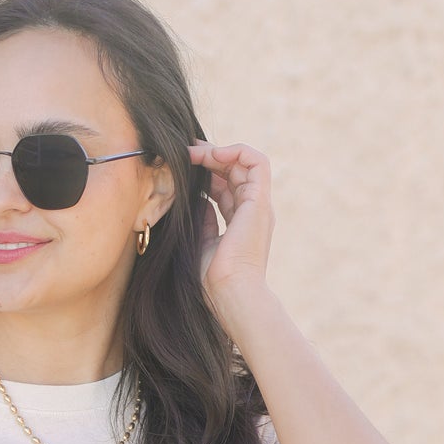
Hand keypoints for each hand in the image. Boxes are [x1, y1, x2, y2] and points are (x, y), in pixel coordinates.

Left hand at [186, 140, 273, 319]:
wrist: (230, 293)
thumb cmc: (213, 281)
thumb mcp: (202, 242)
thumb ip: (203, 220)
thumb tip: (196, 199)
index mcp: (240, 223)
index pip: (225, 188)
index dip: (206, 174)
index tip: (183, 167)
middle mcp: (252, 212)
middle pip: (233, 172)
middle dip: (209, 157)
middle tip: (184, 150)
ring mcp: (258, 206)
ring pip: (244, 163)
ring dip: (217, 153)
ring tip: (193, 151)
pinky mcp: (259, 202)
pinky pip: (256, 162)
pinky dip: (236, 152)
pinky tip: (212, 154)